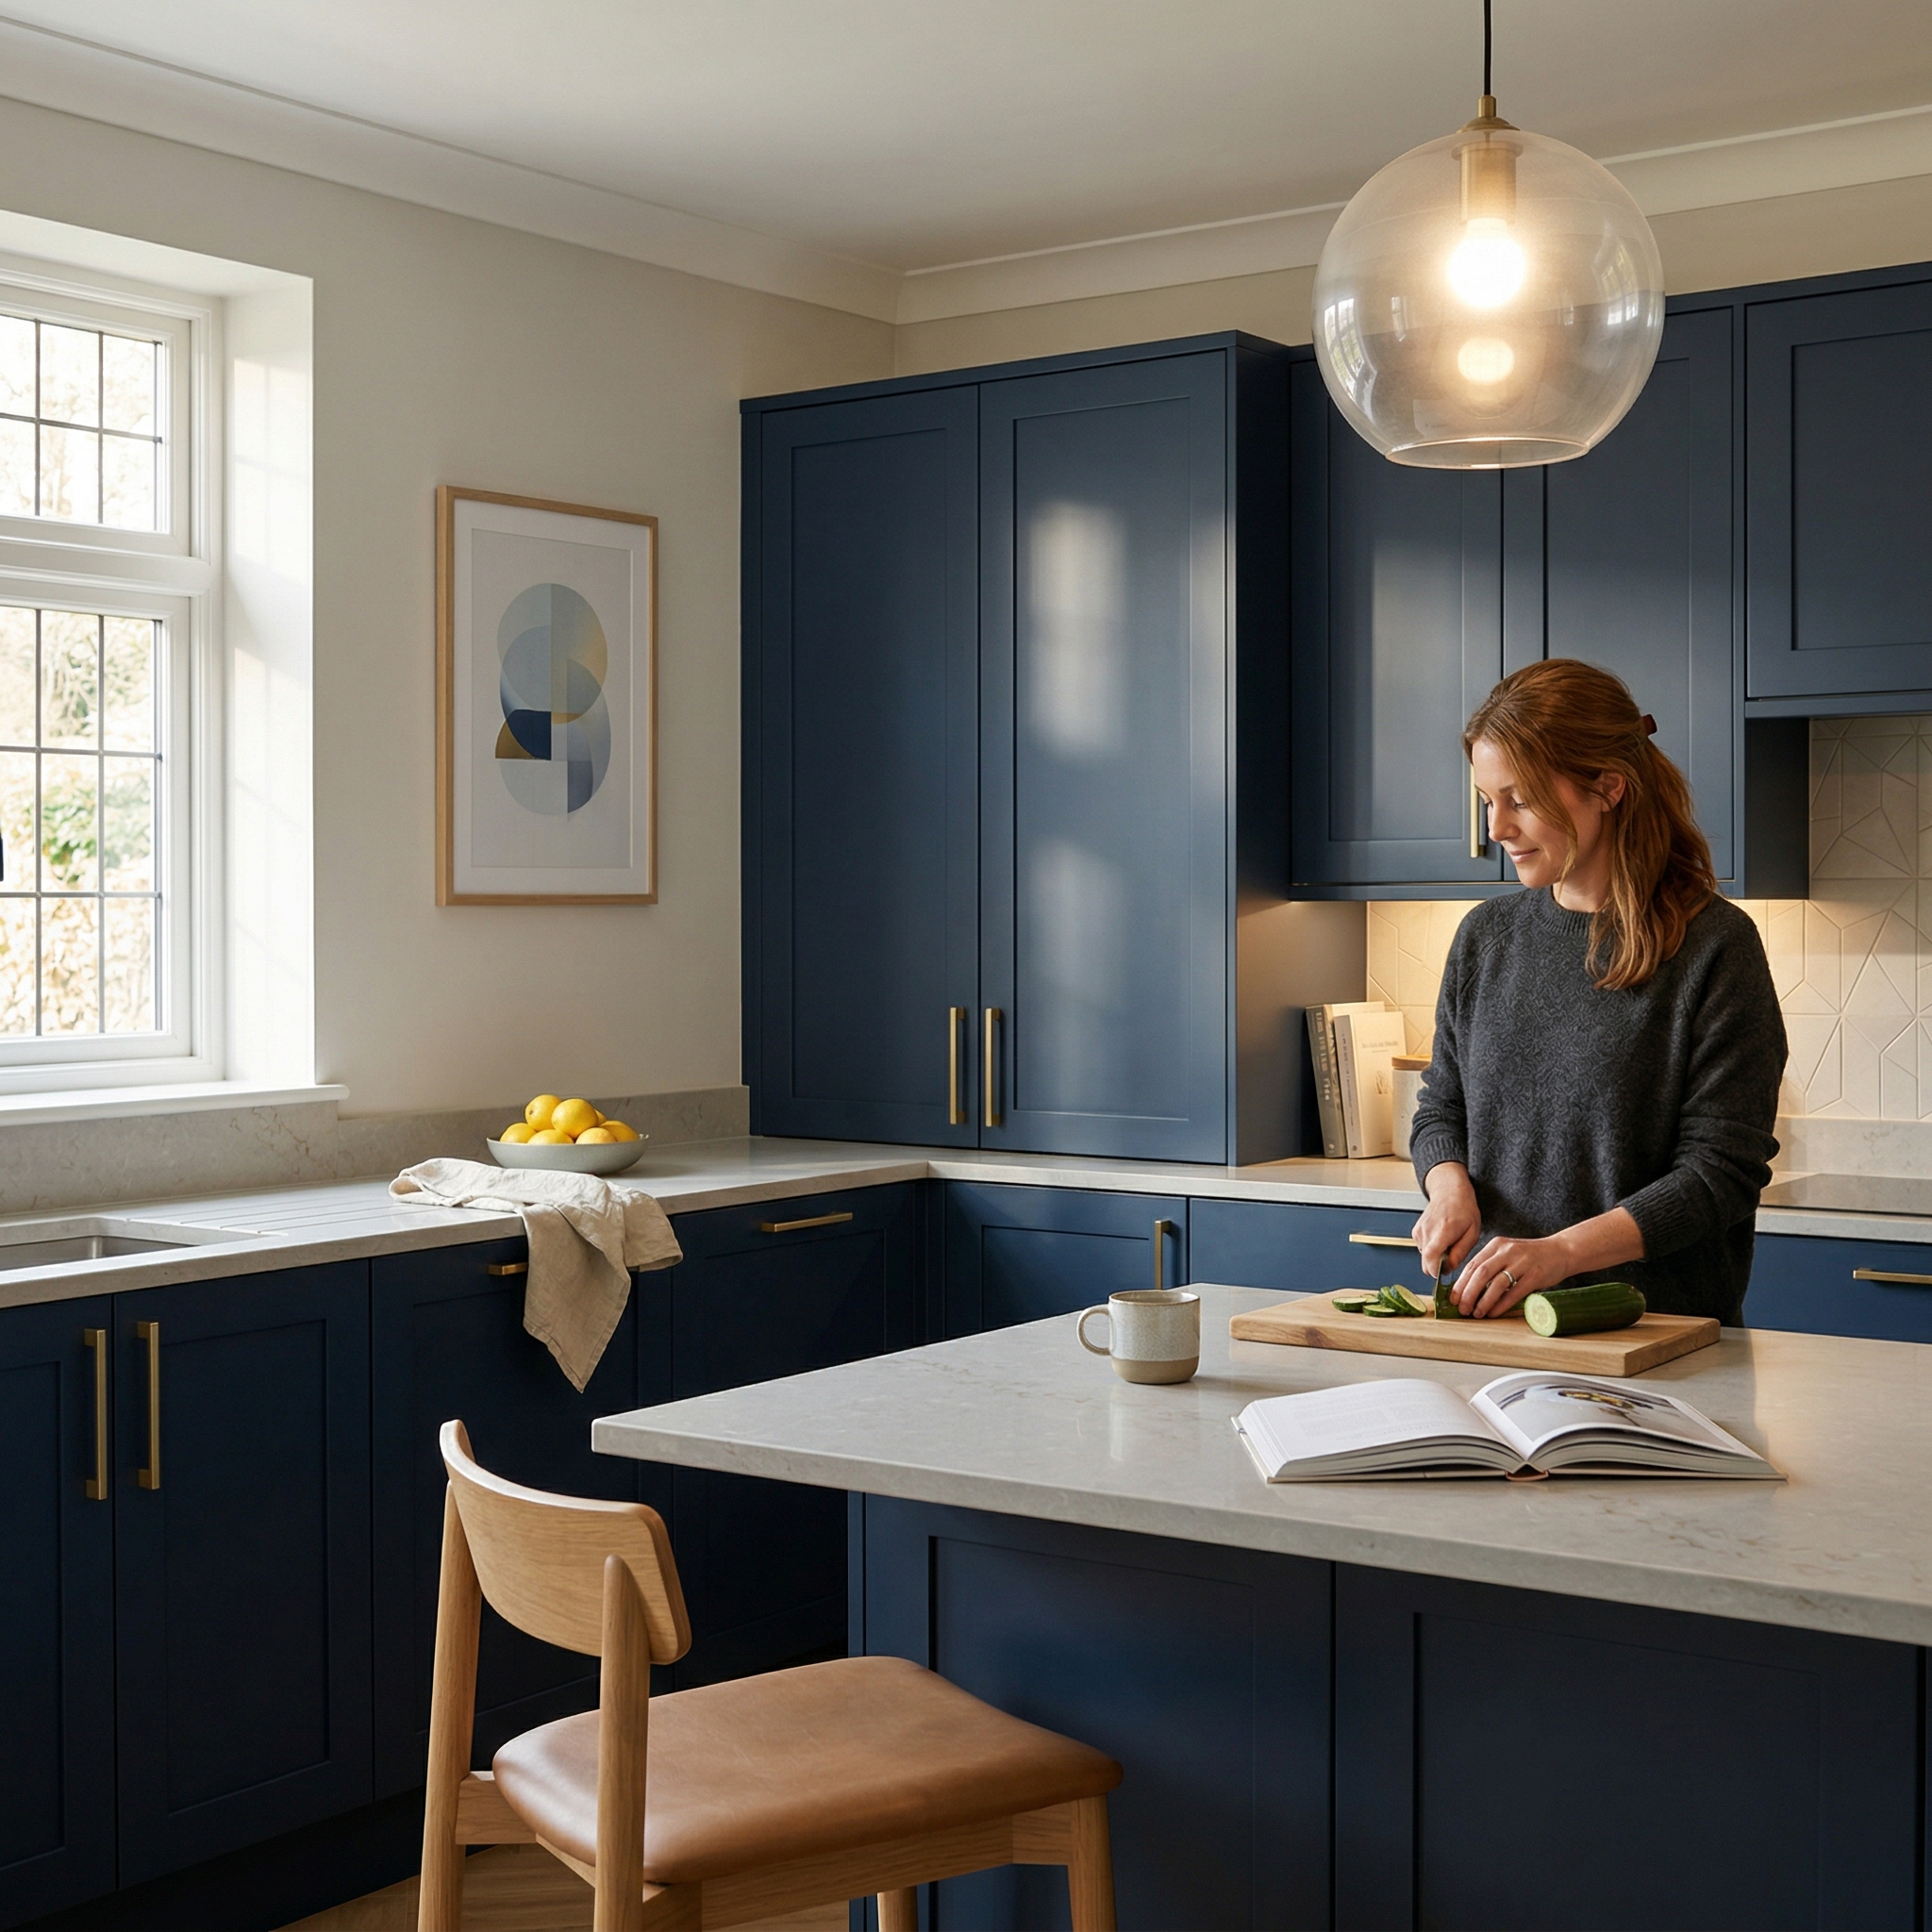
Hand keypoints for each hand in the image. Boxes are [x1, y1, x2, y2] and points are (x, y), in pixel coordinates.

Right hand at [1412, 1163, 1480, 1278]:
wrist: (1449, 1191)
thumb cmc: (1464, 1209)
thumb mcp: (1472, 1232)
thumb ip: (1460, 1252)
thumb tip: (1448, 1268)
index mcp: (1443, 1230)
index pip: (1431, 1258)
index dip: (1436, 1271)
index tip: (1445, 1274)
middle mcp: (1427, 1231)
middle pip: (1425, 1262)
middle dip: (1438, 1267)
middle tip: (1452, 1258)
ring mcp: (1419, 1231)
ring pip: (1425, 1257)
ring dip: (1436, 1257)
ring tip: (1448, 1244)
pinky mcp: (1415, 1232)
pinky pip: (1423, 1250)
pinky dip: (1432, 1250)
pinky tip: (1441, 1239)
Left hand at [1452, 1205, 1646, 1315]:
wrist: (1562, 1251)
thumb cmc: (1530, 1257)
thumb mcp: (1507, 1254)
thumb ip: (1490, 1265)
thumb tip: (1468, 1288)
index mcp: (1496, 1245)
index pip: (1472, 1265)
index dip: (1461, 1283)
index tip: (1453, 1298)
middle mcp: (1507, 1251)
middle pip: (1480, 1273)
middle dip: (1468, 1293)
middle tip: (1462, 1309)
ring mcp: (1522, 1262)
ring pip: (1496, 1283)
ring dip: (1483, 1301)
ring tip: (1476, 1313)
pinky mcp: (1535, 1274)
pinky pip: (1515, 1292)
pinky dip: (1502, 1304)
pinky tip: (1494, 1313)